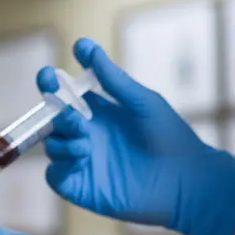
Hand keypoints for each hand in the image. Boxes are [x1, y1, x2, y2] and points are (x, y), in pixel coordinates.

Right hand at [39, 38, 234, 234]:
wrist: (185, 180)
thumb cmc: (170, 137)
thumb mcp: (142, 102)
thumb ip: (112, 79)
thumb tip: (85, 47)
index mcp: (98, 112)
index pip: (64, 95)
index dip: (50, 83)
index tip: (49, 75)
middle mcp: (86, 135)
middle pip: (51, 119)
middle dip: (54, 113)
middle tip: (75, 117)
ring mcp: (81, 162)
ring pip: (51, 146)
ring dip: (61, 140)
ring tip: (86, 143)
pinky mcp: (81, 187)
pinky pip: (54, 176)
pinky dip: (59, 166)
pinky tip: (81, 159)